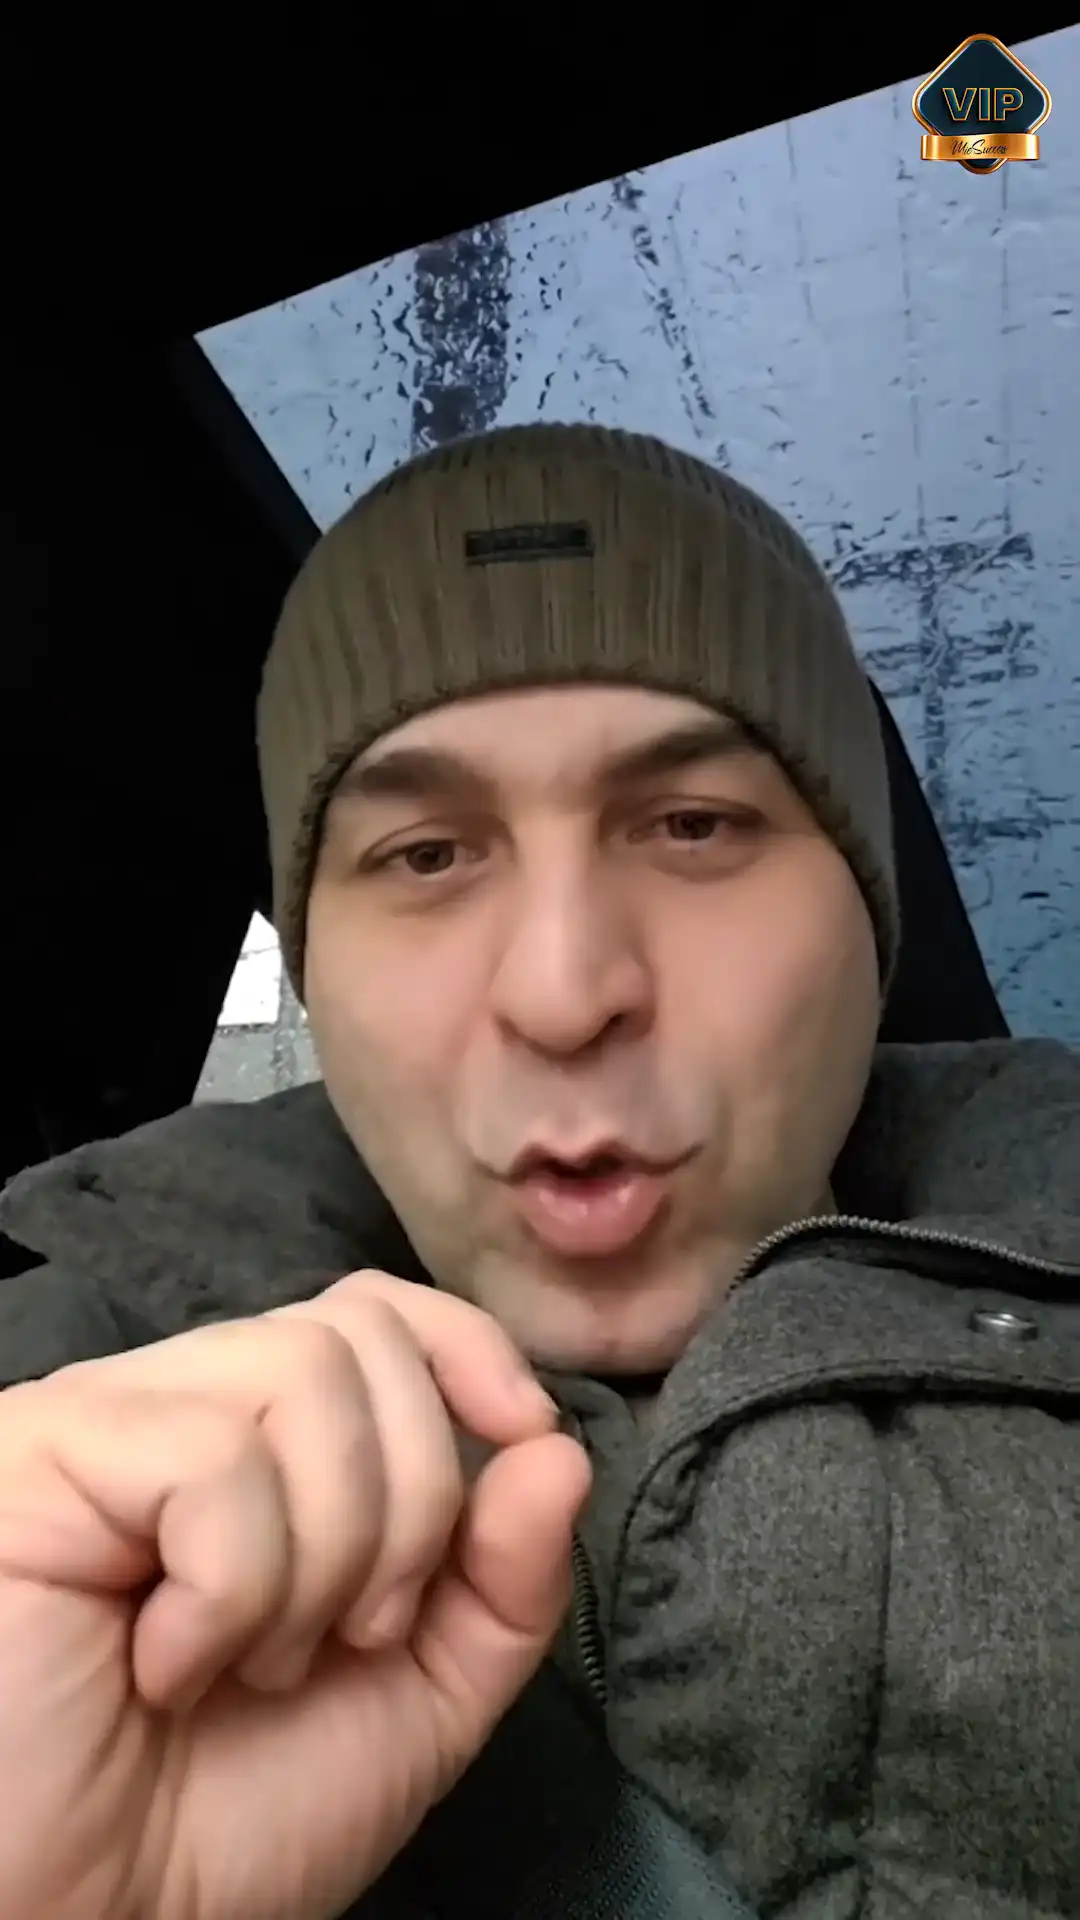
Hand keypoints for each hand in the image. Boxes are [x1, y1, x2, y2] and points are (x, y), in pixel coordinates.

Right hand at [0, 1271, 589, 1919]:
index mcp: (257, 1442)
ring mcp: (107, 1418)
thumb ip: (503, 1583)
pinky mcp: (45, 1450)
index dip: (463, 1350)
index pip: (371, 1311)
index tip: (524, 1433)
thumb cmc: (227, 1819)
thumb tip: (559, 1451)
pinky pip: (214, 1460)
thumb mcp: (417, 1700)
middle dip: (410, 1504)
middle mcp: (177, 1404)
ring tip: (254, 1664)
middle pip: (359, 1339)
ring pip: (303, 1377)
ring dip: (326, 1555)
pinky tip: (168, 1665)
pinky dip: (232, 1588)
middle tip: (349, 1638)